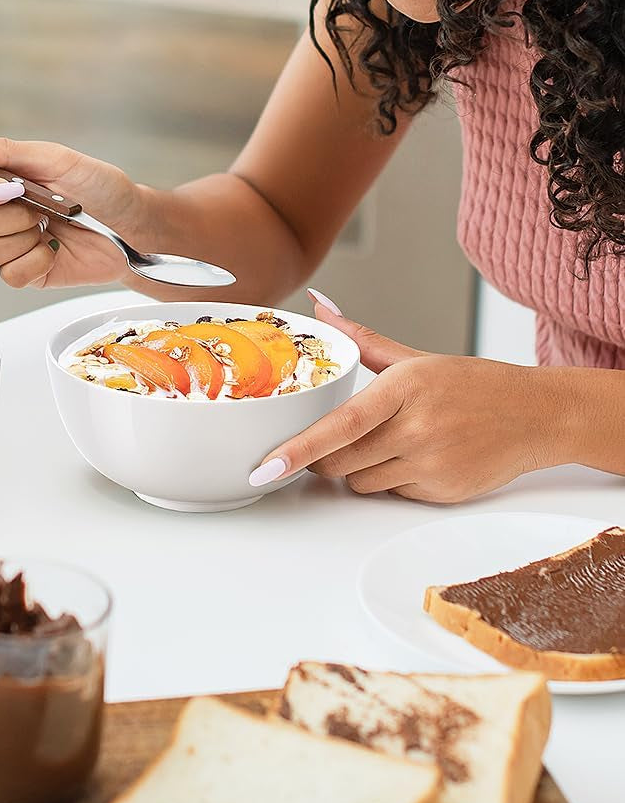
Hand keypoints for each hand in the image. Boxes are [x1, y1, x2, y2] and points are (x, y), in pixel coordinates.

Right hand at [0, 123, 146, 289]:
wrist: (134, 226)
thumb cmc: (101, 189)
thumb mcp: (56, 159)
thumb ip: (5, 150)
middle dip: (6, 214)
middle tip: (37, 204)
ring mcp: (9, 246)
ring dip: (20, 237)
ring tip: (48, 226)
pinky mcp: (25, 273)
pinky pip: (8, 275)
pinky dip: (35, 261)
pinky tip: (54, 249)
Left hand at [249, 297, 563, 502]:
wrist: (536, 414)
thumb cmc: (472, 384)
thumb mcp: (415, 358)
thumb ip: (361, 339)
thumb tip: (319, 306)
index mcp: (403, 389)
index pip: (340, 424)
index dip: (298, 448)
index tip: (265, 466)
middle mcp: (416, 429)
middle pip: (338, 462)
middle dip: (324, 456)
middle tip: (340, 437)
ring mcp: (431, 465)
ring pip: (360, 483)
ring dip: (360, 469)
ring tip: (392, 442)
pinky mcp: (442, 493)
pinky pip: (392, 495)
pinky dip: (393, 481)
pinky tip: (419, 458)